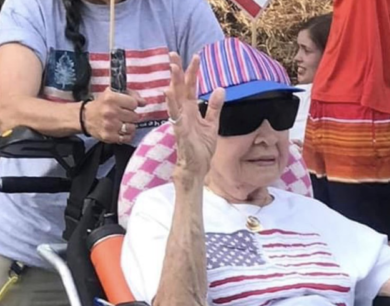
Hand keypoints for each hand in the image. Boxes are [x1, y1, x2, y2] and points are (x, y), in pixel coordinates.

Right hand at [84, 89, 146, 143]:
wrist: (85, 117)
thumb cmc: (102, 104)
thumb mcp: (113, 93)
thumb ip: (131, 94)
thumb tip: (143, 102)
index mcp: (111, 98)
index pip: (134, 103)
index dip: (133, 105)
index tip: (128, 106)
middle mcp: (110, 112)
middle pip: (134, 116)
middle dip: (132, 116)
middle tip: (125, 115)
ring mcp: (109, 125)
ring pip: (132, 128)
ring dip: (130, 126)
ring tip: (124, 123)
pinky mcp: (109, 137)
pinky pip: (126, 138)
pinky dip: (127, 135)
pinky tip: (122, 131)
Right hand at [165, 52, 224, 179]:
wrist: (197, 168)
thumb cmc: (201, 148)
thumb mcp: (212, 124)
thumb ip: (214, 107)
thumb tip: (220, 89)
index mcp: (190, 110)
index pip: (191, 87)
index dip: (193, 72)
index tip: (196, 57)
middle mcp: (183, 113)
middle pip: (179, 88)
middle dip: (177, 71)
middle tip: (173, 53)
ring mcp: (180, 121)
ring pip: (175, 98)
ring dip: (174, 82)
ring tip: (173, 67)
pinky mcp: (180, 131)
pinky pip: (174, 115)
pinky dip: (171, 104)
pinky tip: (168, 92)